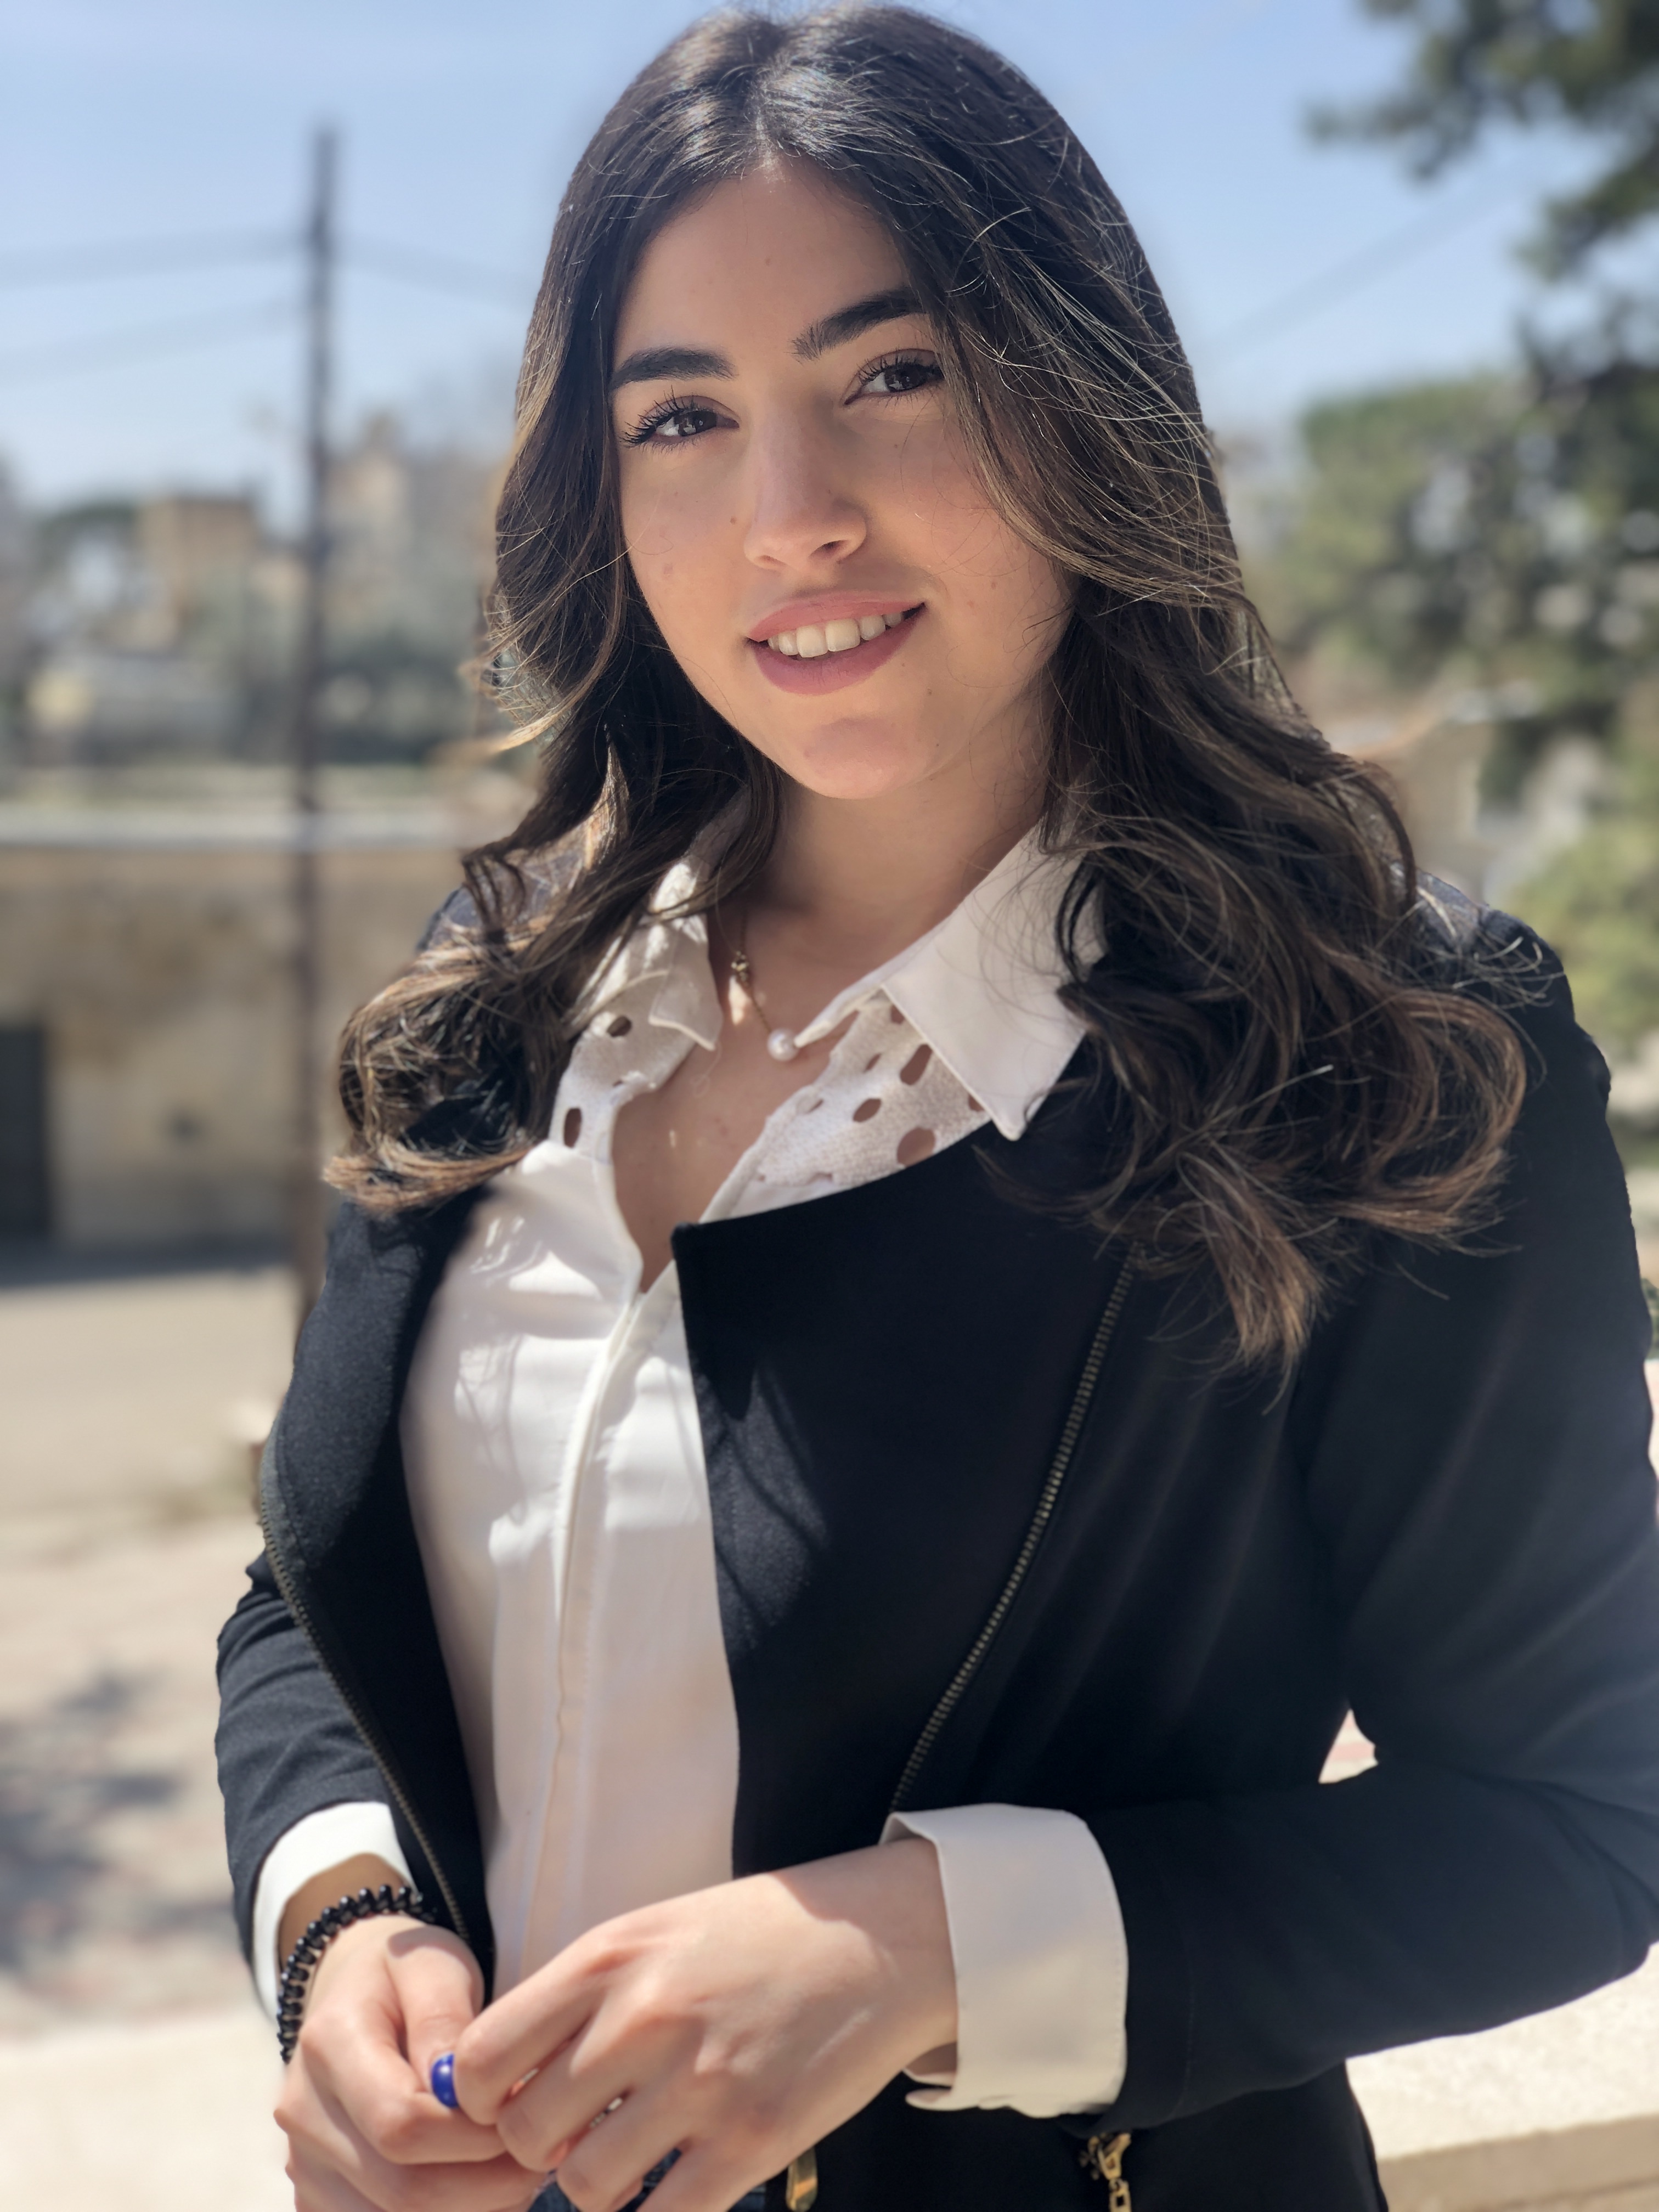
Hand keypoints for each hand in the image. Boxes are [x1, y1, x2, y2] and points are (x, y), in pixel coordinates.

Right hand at [276, 1912, 546, 2211]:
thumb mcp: (433, 1964)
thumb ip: (445, 2018)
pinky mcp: (316, 2198)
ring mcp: (304, 2164)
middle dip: (484, 2185)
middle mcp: (303, 2113)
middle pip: (400, 2188)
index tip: (524, 2117)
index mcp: (327, 2044)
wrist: (357, 1996)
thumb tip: (457, 2088)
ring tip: (516, 2174)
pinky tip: (481, 2192)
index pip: (401, 2124)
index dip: (474, 2137)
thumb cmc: (408, 1976)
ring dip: (470, 2211)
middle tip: (538, 2159)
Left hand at [451, 1838, 956, 2211]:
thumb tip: (499, 2086)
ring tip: (637, 2157)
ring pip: (588, 2186)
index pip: (480, 2057)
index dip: (480, 2100)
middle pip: (526, 2132)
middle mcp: (642, 2018)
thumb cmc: (752, 1936)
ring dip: (601, 2187)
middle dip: (541, 2151)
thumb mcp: (650, 1934)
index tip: (513, 2103)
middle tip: (581, 2136)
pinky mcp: (753, 2140)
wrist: (874, 1939)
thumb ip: (577, 1999)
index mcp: (607, 1958)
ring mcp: (699, 2082)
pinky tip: (676, 2184)